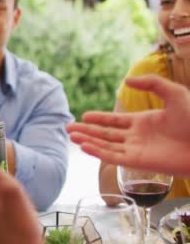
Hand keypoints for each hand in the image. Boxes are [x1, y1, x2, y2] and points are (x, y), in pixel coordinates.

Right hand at [67, 75, 189, 174]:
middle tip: (68, 128)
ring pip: (105, 146)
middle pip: (105, 134)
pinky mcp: (137, 162)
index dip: (99, 119)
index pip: (115, 121)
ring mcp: (136, 150)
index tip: (84, 115)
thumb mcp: (175, 94)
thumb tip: (126, 81)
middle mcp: (136, 137)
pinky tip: (84, 146)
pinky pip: (113, 157)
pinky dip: (98, 152)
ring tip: (71, 136)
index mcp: (143, 122)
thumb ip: (152, 84)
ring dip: (87, 141)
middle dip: (86, 131)